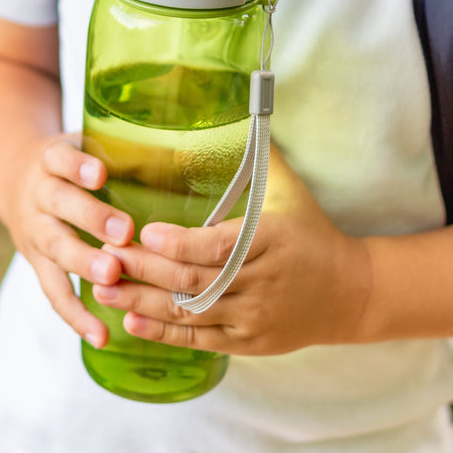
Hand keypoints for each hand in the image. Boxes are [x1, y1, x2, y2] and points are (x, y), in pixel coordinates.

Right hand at [6, 133, 134, 348]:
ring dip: (83, 265)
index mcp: (49, 160)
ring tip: (112, 279)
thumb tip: (186, 154)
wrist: (12, 179)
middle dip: (91, 220)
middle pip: (59, 206)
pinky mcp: (38, 264)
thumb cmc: (71, 163)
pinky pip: (54, 292)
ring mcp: (34, 232)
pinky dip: (76, 315)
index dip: (78, 167)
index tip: (101, 175)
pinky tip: (101, 335)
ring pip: (55, 249)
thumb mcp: (85, 143)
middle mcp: (37, 195)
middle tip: (123, 233)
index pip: (60, 158)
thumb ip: (123, 151)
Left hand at [92, 146, 372, 354]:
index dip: (178, 243)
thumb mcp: (289, 191)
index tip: (143, 232)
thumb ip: (258, 155)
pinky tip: (130, 321)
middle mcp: (261, 282)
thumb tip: (236, 109)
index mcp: (270, 241)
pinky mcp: (247, 342)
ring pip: (190, 313)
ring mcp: (254, 317)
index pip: (218, 246)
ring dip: (142, 302)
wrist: (351, 294)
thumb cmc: (311, 232)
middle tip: (103, 256)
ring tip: (101, 289)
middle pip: (194, 280)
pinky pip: (198, 340)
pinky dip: (163, 333)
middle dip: (144, 269)